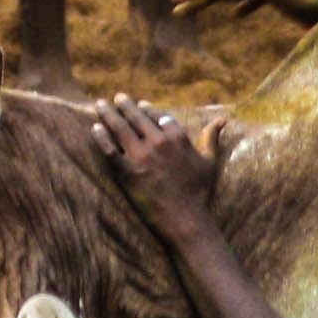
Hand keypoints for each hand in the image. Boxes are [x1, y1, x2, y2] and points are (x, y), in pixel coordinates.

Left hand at [92, 94, 215, 237]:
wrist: (186, 219)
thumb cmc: (200, 192)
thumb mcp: (209, 162)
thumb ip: (211, 138)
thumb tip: (222, 120)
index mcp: (177, 137)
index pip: (158, 116)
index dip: (148, 109)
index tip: (140, 104)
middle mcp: (158, 142)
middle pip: (137, 117)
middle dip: (124, 105)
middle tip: (116, 98)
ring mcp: (141, 156)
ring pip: (120, 128)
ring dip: (108, 114)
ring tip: (100, 105)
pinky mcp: (127, 171)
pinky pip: (109, 149)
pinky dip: (101, 137)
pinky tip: (95, 128)